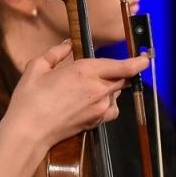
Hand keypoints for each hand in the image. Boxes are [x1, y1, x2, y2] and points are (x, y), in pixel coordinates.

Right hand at [4, 41, 151, 151]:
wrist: (29, 131)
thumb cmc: (29, 99)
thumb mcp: (36, 68)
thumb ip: (55, 53)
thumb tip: (66, 45)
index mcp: (84, 71)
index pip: (121, 66)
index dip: (137, 62)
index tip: (145, 59)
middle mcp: (97, 89)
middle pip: (122, 79)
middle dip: (121, 73)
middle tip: (112, 69)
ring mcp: (99, 107)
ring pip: (116, 94)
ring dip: (111, 87)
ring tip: (91, 87)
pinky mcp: (97, 121)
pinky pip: (112, 109)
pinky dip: (109, 103)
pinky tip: (94, 101)